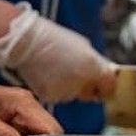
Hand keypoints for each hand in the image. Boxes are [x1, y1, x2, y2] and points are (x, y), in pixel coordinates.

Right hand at [0, 2, 116, 103]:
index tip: (103, 86)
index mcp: (93, 66)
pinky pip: (58, 97)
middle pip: (90, 94)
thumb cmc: (54, 39)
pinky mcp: (50, 96)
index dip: (106, 87)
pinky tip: (47, 75)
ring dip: (69, 87)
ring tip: (56, 69)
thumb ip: (96, 62)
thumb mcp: (82, 45)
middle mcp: (81, 80)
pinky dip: (55, 89)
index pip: (109, 87)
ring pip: (73, 96)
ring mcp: (65, 90)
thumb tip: (105, 73)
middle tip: (73, 72)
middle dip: (86, 87)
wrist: (26, 41)